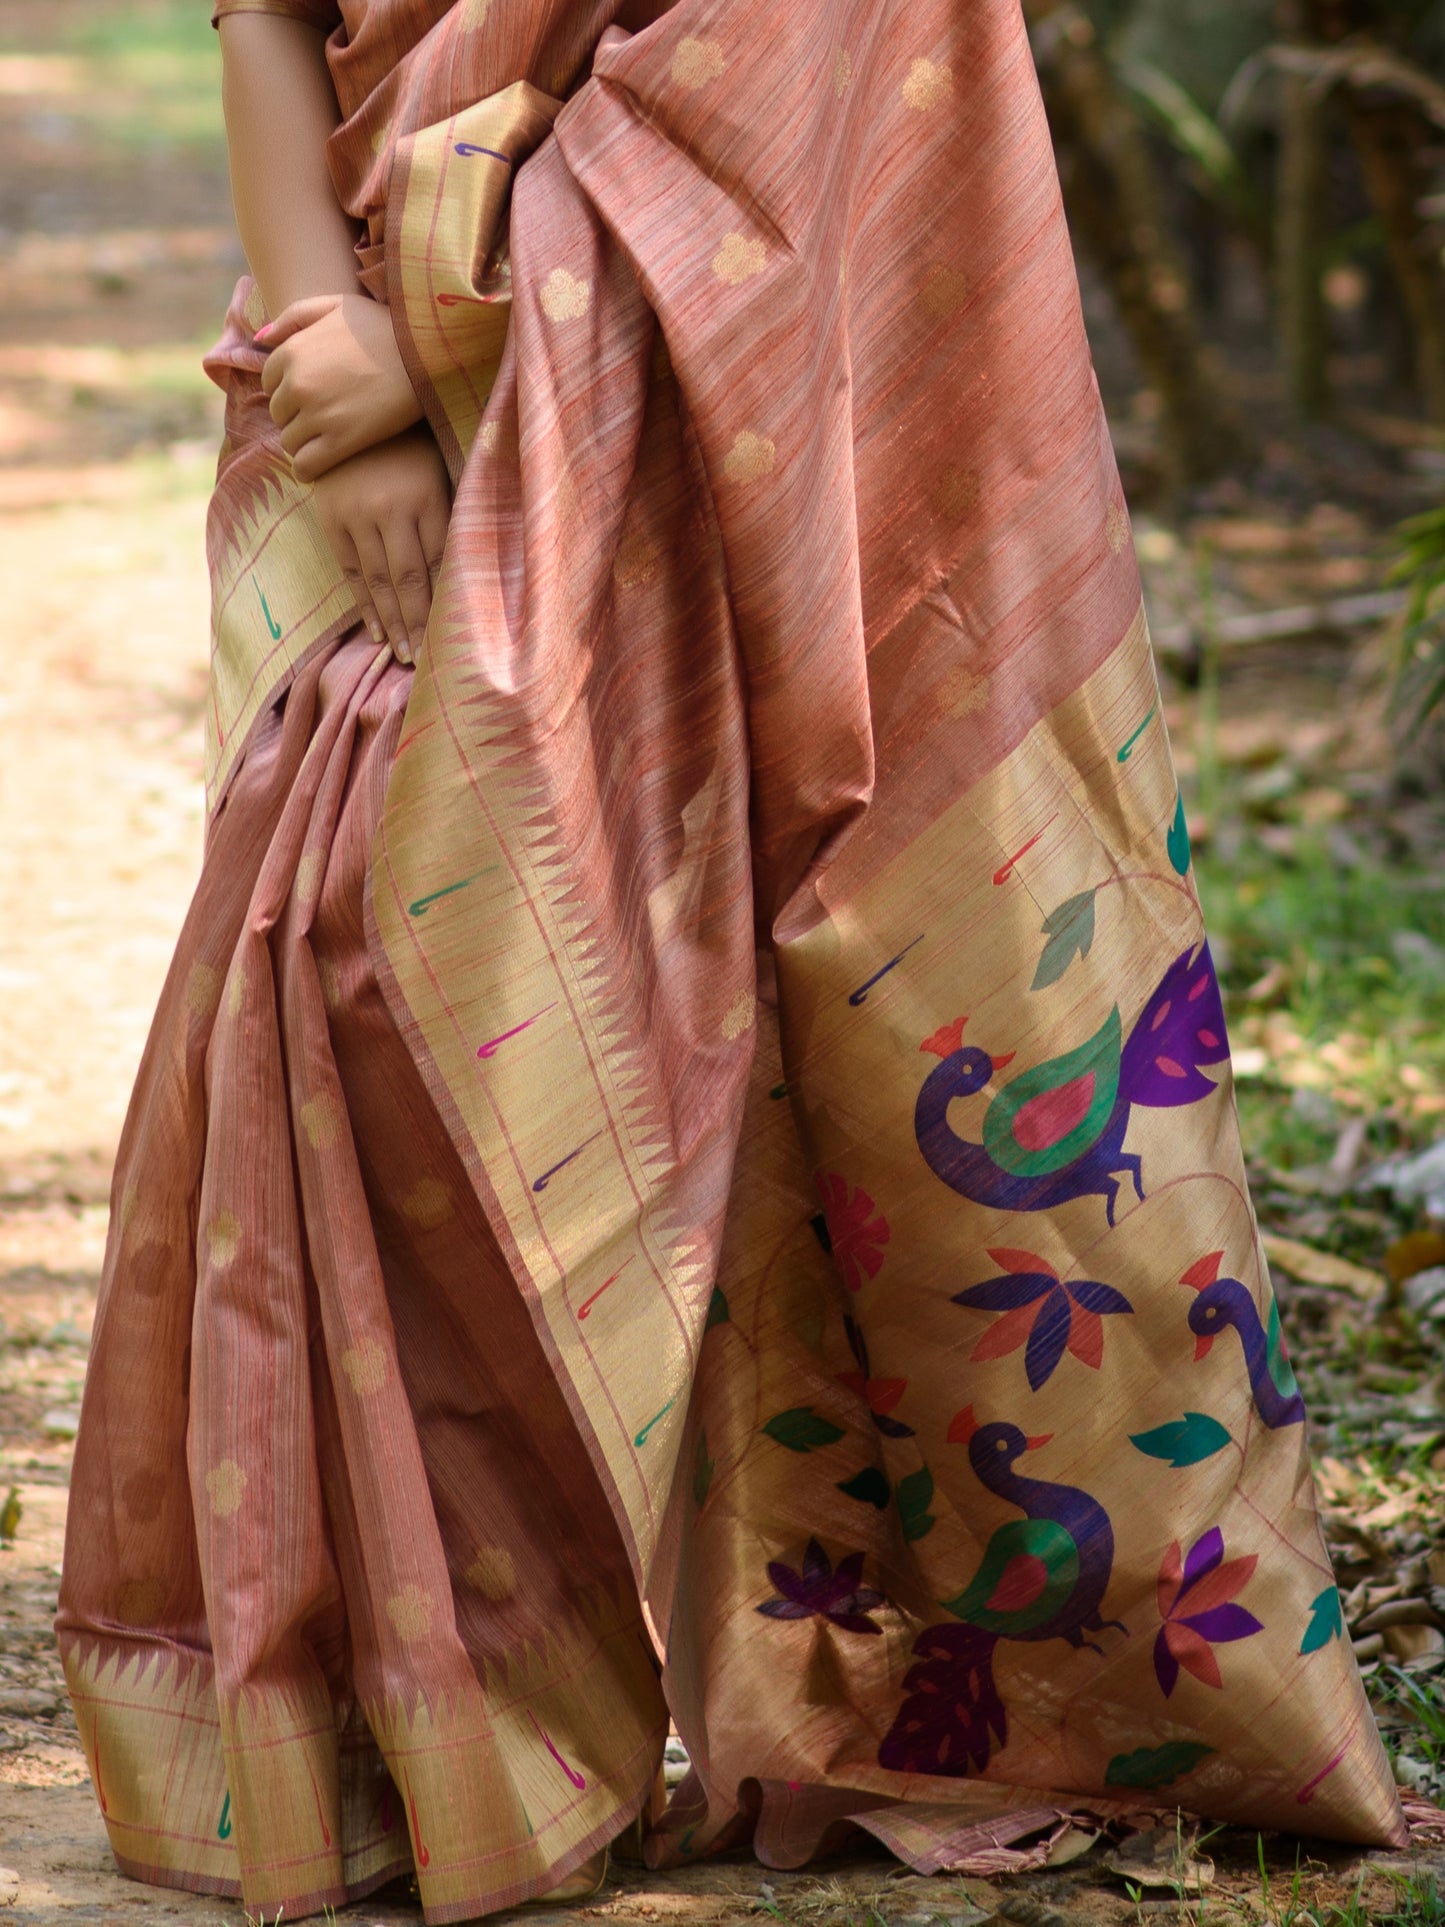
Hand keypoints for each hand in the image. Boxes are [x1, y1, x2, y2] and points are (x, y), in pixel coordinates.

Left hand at [259, 291, 423, 481]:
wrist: (425, 353)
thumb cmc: (384, 325)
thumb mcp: (337, 304)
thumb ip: (294, 317)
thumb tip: (260, 339)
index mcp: (292, 351)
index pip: (269, 382)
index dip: (289, 389)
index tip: (311, 394)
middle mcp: (298, 384)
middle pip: (278, 413)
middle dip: (295, 416)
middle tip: (323, 418)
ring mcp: (319, 415)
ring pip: (289, 442)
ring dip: (303, 444)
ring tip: (325, 441)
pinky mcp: (342, 442)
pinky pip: (306, 466)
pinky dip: (307, 470)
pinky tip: (319, 468)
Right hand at [311, 428, 450, 664]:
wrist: (349, 410)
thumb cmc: (410, 444)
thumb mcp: (440, 468)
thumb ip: (450, 514)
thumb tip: (470, 572)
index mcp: (428, 495)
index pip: (441, 562)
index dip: (447, 602)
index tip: (456, 635)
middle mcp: (392, 508)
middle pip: (410, 579)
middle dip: (419, 624)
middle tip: (427, 662)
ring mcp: (358, 515)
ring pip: (378, 581)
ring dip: (393, 623)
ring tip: (404, 655)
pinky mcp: (331, 518)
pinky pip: (350, 571)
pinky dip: (364, 603)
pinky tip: (376, 630)